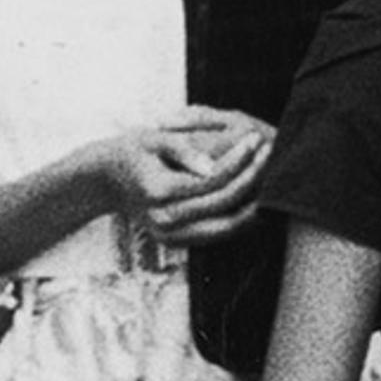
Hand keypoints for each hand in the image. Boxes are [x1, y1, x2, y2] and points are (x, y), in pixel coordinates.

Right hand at [115, 110, 271, 245]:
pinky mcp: (176, 242)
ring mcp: (170, 235)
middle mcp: (164, 218)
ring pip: (226, 227)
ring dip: (254, 204)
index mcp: (159, 190)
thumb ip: (184, 149)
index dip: (239, 158)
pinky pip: (217, 235)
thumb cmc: (134, 151)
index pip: (212, 177)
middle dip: (252, 178)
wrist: (108, 180)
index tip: (256, 138)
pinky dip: (240, 220)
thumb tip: (211, 166)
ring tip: (272, 178)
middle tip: (271, 153)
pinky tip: (257, 199)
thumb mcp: (154, 138)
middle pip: (224, 203)